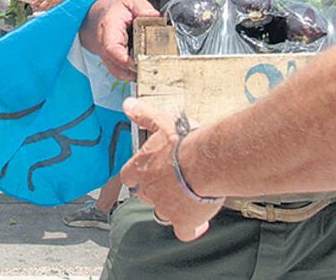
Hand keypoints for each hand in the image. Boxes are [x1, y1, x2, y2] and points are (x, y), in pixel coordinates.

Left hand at [32, 0, 74, 11]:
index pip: (39, 0)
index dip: (34, 3)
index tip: (32, 4)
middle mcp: (49, 0)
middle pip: (41, 6)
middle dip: (36, 8)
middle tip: (33, 8)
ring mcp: (53, 4)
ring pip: (45, 9)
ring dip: (40, 11)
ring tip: (37, 11)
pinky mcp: (56, 6)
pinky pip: (50, 10)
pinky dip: (46, 12)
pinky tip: (45, 12)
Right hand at [79, 0, 158, 80]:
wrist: (98, 18)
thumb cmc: (114, 12)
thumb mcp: (129, 1)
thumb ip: (142, 7)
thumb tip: (153, 15)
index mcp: (108, 30)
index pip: (112, 49)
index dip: (125, 59)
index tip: (140, 62)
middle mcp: (105, 47)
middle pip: (118, 66)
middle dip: (137, 68)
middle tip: (154, 65)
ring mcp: (108, 58)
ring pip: (120, 73)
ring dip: (136, 73)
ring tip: (152, 67)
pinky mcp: (113, 64)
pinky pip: (123, 74)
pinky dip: (134, 73)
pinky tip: (145, 67)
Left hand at [119, 98, 222, 241]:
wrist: (207, 162)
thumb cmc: (185, 141)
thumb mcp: (161, 120)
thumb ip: (143, 114)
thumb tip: (128, 105)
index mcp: (141, 168)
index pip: (128, 176)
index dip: (136, 176)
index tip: (145, 173)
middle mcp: (149, 190)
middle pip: (145, 195)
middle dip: (157, 190)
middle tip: (174, 181)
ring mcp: (164, 208)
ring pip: (163, 212)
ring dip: (173, 207)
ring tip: (188, 197)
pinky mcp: (183, 221)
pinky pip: (184, 231)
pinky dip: (190, 228)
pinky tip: (198, 222)